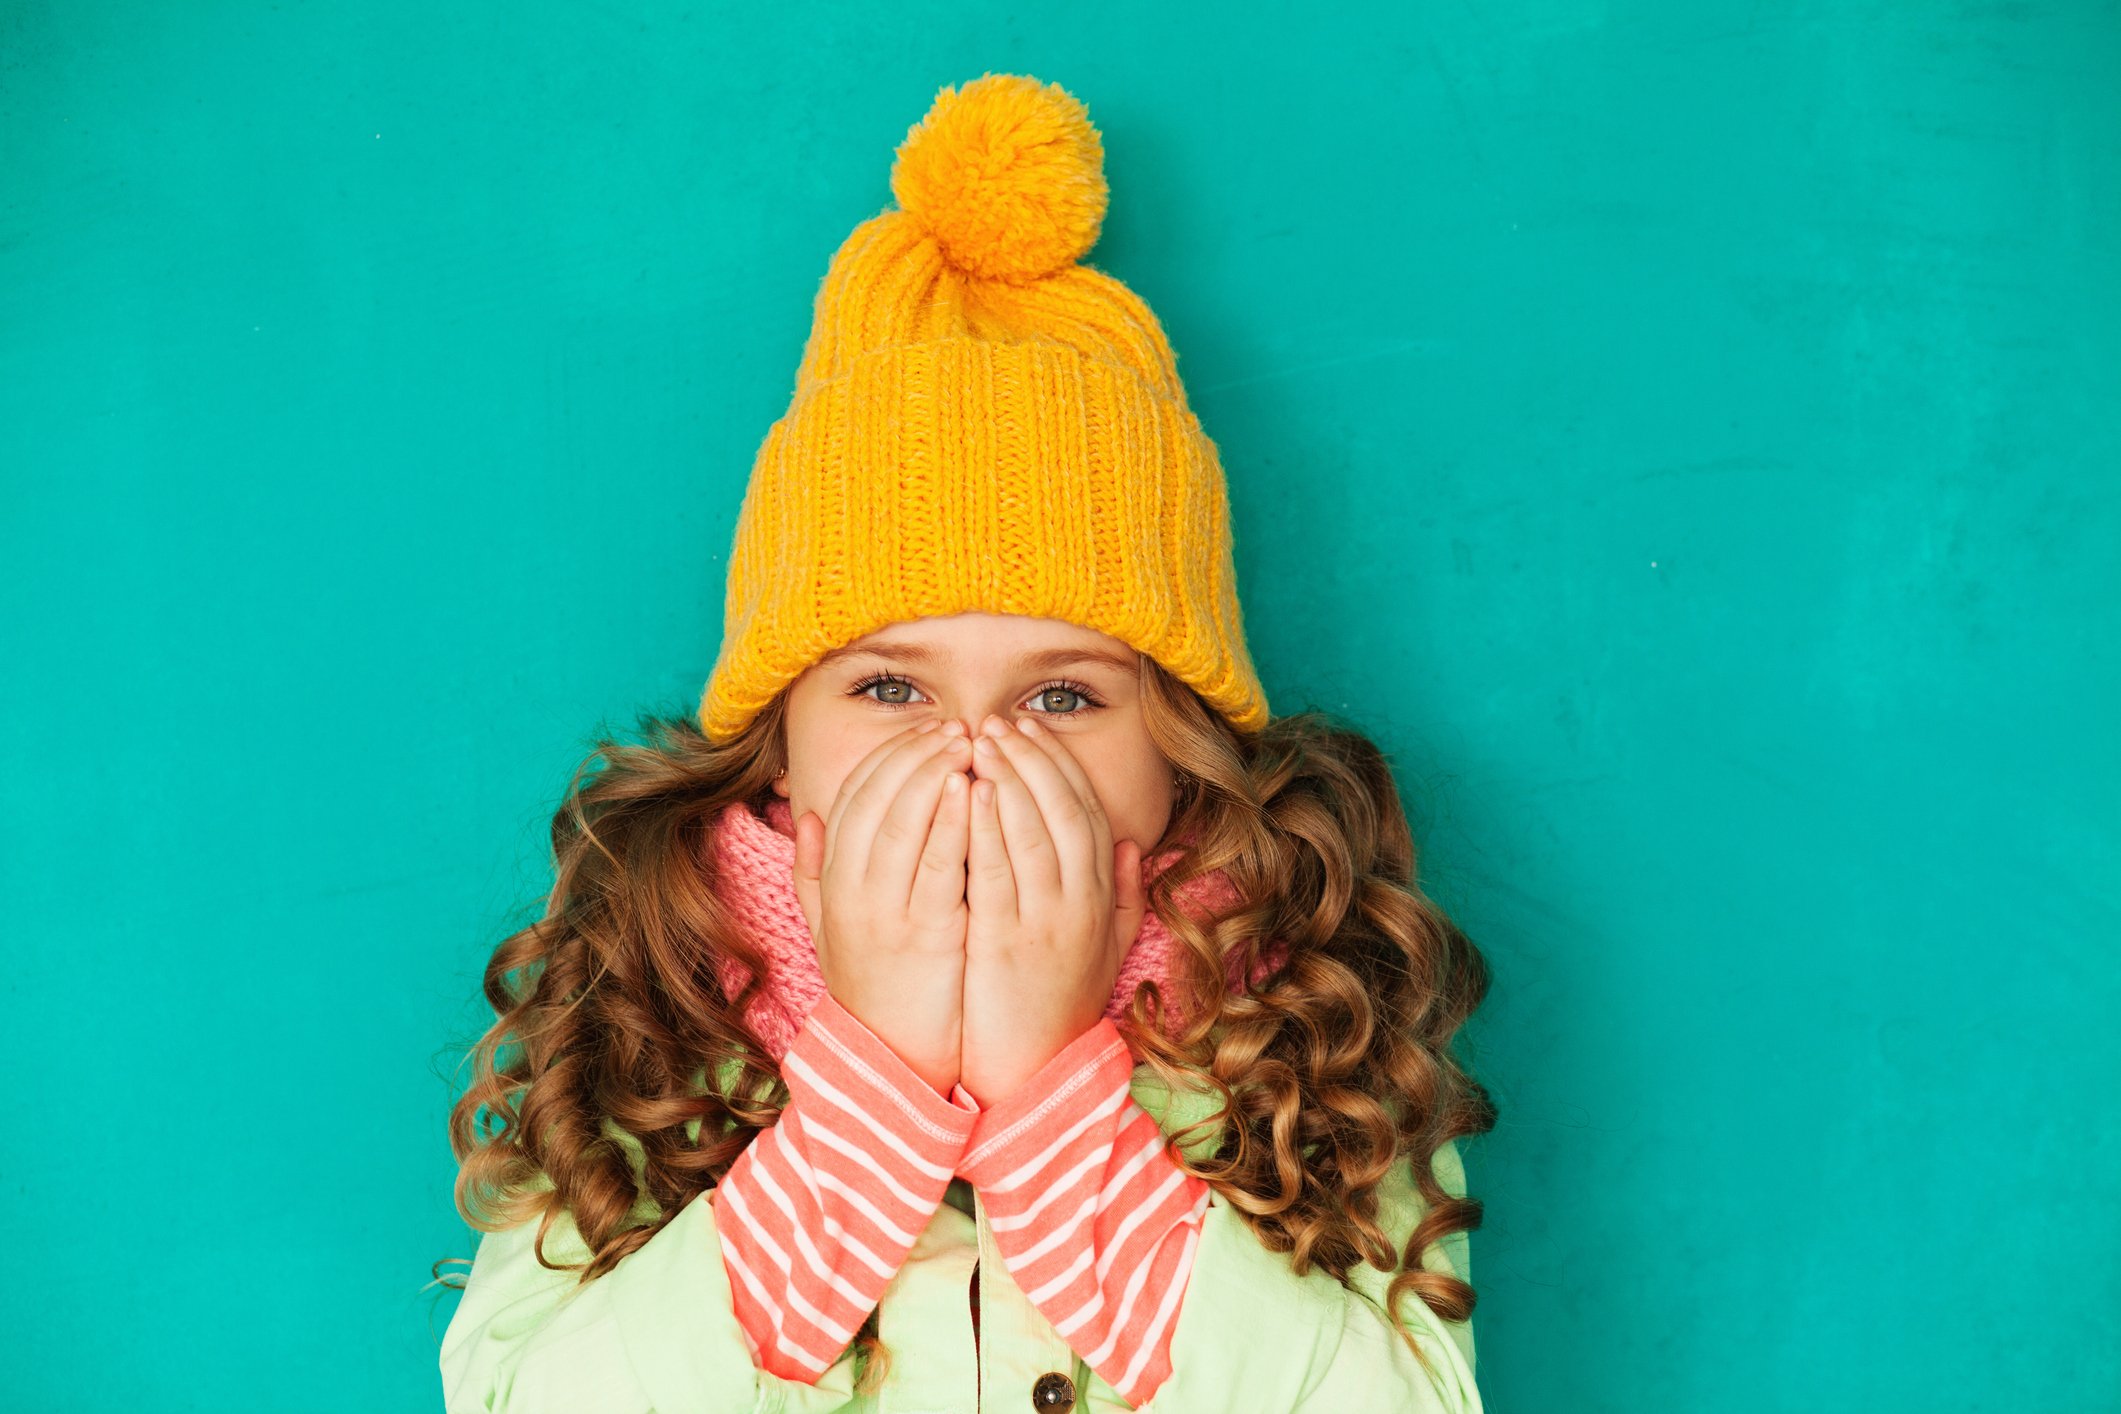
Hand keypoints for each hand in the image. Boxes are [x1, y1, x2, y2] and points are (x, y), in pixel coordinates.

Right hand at [789, 721, 973, 1095]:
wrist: (895, 1060)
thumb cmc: (876, 986)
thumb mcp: (830, 927)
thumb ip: (814, 872)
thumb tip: (805, 816)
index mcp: (832, 883)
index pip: (853, 797)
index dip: (889, 756)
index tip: (925, 730)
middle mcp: (851, 891)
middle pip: (878, 798)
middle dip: (917, 752)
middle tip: (956, 726)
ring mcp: (886, 912)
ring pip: (904, 821)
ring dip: (935, 772)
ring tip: (967, 742)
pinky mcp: (926, 934)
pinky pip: (937, 864)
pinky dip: (951, 821)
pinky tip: (972, 789)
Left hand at [957, 714, 1146, 1106]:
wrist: (1031, 1073)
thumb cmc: (1058, 1007)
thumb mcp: (1107, 951)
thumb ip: (1125, 897)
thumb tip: (1137, 846)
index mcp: (1102, 900)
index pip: (1088, 813)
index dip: (1061, 765)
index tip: (1031, 730)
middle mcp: (1081, 905)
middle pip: (1063, 810)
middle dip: (1032, 758)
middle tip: (997, 721)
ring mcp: (1046, 923)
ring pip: (1033, 830)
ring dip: (1007, 777)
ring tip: (978, 739)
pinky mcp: (1005, 942)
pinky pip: (997, 870)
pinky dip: (985, 825)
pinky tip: (968, 791)